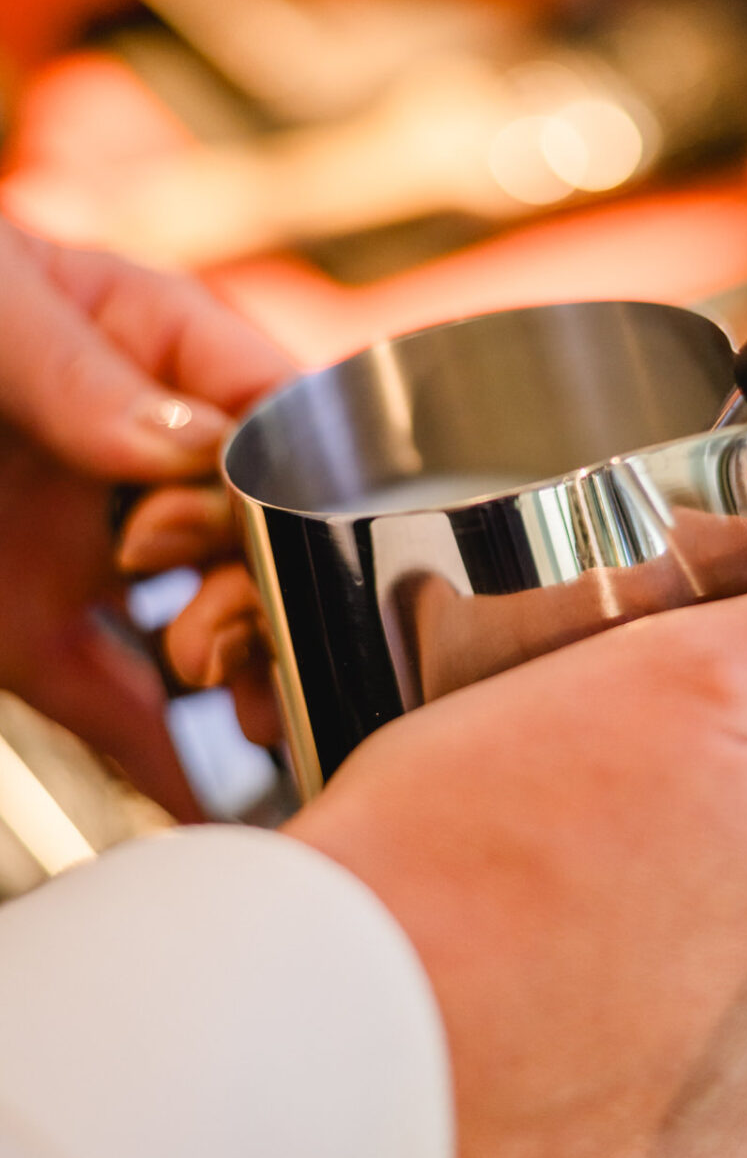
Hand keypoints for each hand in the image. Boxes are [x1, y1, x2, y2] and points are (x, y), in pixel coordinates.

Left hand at [0, 218, 291, 807]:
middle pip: (261, 539)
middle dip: (268, 592)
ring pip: (209, 626)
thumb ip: (81, 370)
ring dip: (249, 676)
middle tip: (214, 634)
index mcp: (158, 353)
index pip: (282, 419)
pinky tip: (214, 804)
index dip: (303, 483)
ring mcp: (89, 549)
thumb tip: (183, 447)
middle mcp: (140, 462)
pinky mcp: (31, 631)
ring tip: (259, 716)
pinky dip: (165, 760)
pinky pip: (114, 703)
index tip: (280, 540)